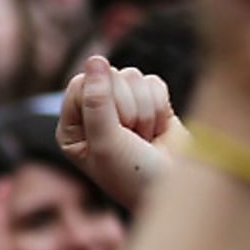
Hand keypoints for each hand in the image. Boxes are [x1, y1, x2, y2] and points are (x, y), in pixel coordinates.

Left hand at [57, 56, 185, 210]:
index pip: (80, 84)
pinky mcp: (151, 104)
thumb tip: (95, 58)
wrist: (176, 191)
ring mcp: (123, 108)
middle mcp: (94, 114)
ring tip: (145, 138)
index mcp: (72, 126)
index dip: (103, 101)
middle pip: (108, 76)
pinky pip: (154, 83)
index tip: (114, 131)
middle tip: (132, 138)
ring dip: (144, 111)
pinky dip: (160, 107)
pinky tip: (158, 131)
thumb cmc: (134, 175)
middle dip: (126, 109)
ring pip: (133, 77)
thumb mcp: (106, 142)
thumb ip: (97, 100)